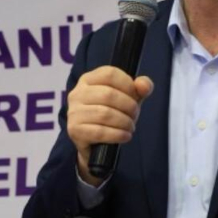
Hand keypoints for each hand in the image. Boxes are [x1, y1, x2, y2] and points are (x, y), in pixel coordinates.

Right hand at [67, 66, 152, 186]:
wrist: (97, 143)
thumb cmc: (113, 114)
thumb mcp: (129, 97)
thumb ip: (141, 87)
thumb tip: (144, 86)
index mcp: (88, 79)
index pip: (110, 74)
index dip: (128, 85)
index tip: (135, 96)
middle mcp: (77, 93)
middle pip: (108, 94)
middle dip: (129, 106)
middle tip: (135, 115)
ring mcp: (73, 112)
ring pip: (105, 114)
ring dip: (124, 122)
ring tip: (130, 127)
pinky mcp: (75, 130)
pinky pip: (100, 132)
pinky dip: (118, 135)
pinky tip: (125, 136)